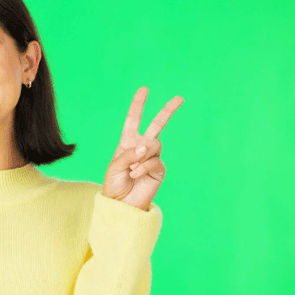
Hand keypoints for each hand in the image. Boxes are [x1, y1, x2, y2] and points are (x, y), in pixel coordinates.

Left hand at [102, 86, 183, 210]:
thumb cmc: (114, 184)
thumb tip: (146, 146)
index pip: (134, 120)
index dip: (138, 105)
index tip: (144, 89)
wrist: (121, 204)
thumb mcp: (115, 166)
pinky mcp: (159, 169)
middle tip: (180, 98)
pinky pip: (154, 161)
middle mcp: (141, 147)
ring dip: (141, 155)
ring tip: (131, 168)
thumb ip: (129, 153)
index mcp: (128, 142)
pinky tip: (135, 174)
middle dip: (168, 111)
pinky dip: (142, 167)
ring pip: (154, 144)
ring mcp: (152, 158)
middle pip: (157, 125)